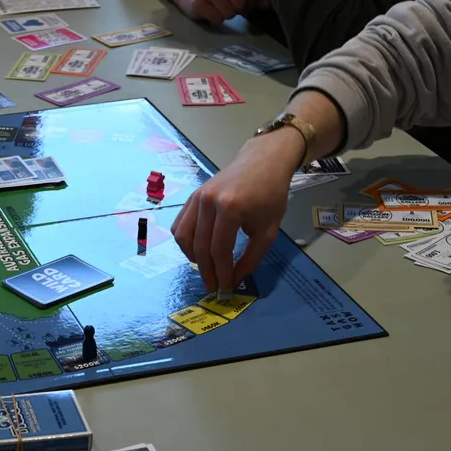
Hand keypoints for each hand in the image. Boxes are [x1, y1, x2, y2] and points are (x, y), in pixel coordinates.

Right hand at [172, 129, 304, 291]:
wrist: (262, 162)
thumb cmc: (270, 195)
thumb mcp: (268, 230)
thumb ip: (251, 258)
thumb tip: (235, 280)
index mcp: (230, 209)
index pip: (219, 250)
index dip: (221, 273)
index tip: (226, 288)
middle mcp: (208, 202)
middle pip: (200, 246)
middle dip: (206, 271)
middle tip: (214, 286)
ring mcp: (196, 197)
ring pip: (183, 237)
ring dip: (193, 258)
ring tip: (206, 268)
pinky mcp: (191, 196)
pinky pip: (180, 225)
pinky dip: (185, 242)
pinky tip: (198, 251)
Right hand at [174, 0, 266, 23]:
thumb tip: (267, 3)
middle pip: (240, 1)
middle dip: (239, 9)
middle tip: (232, 6)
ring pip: (230, 11)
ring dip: (228, 14)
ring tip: (221, 8)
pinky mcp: (198, 3)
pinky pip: (218, 18)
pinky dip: (217, 19)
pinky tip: (212, 12)